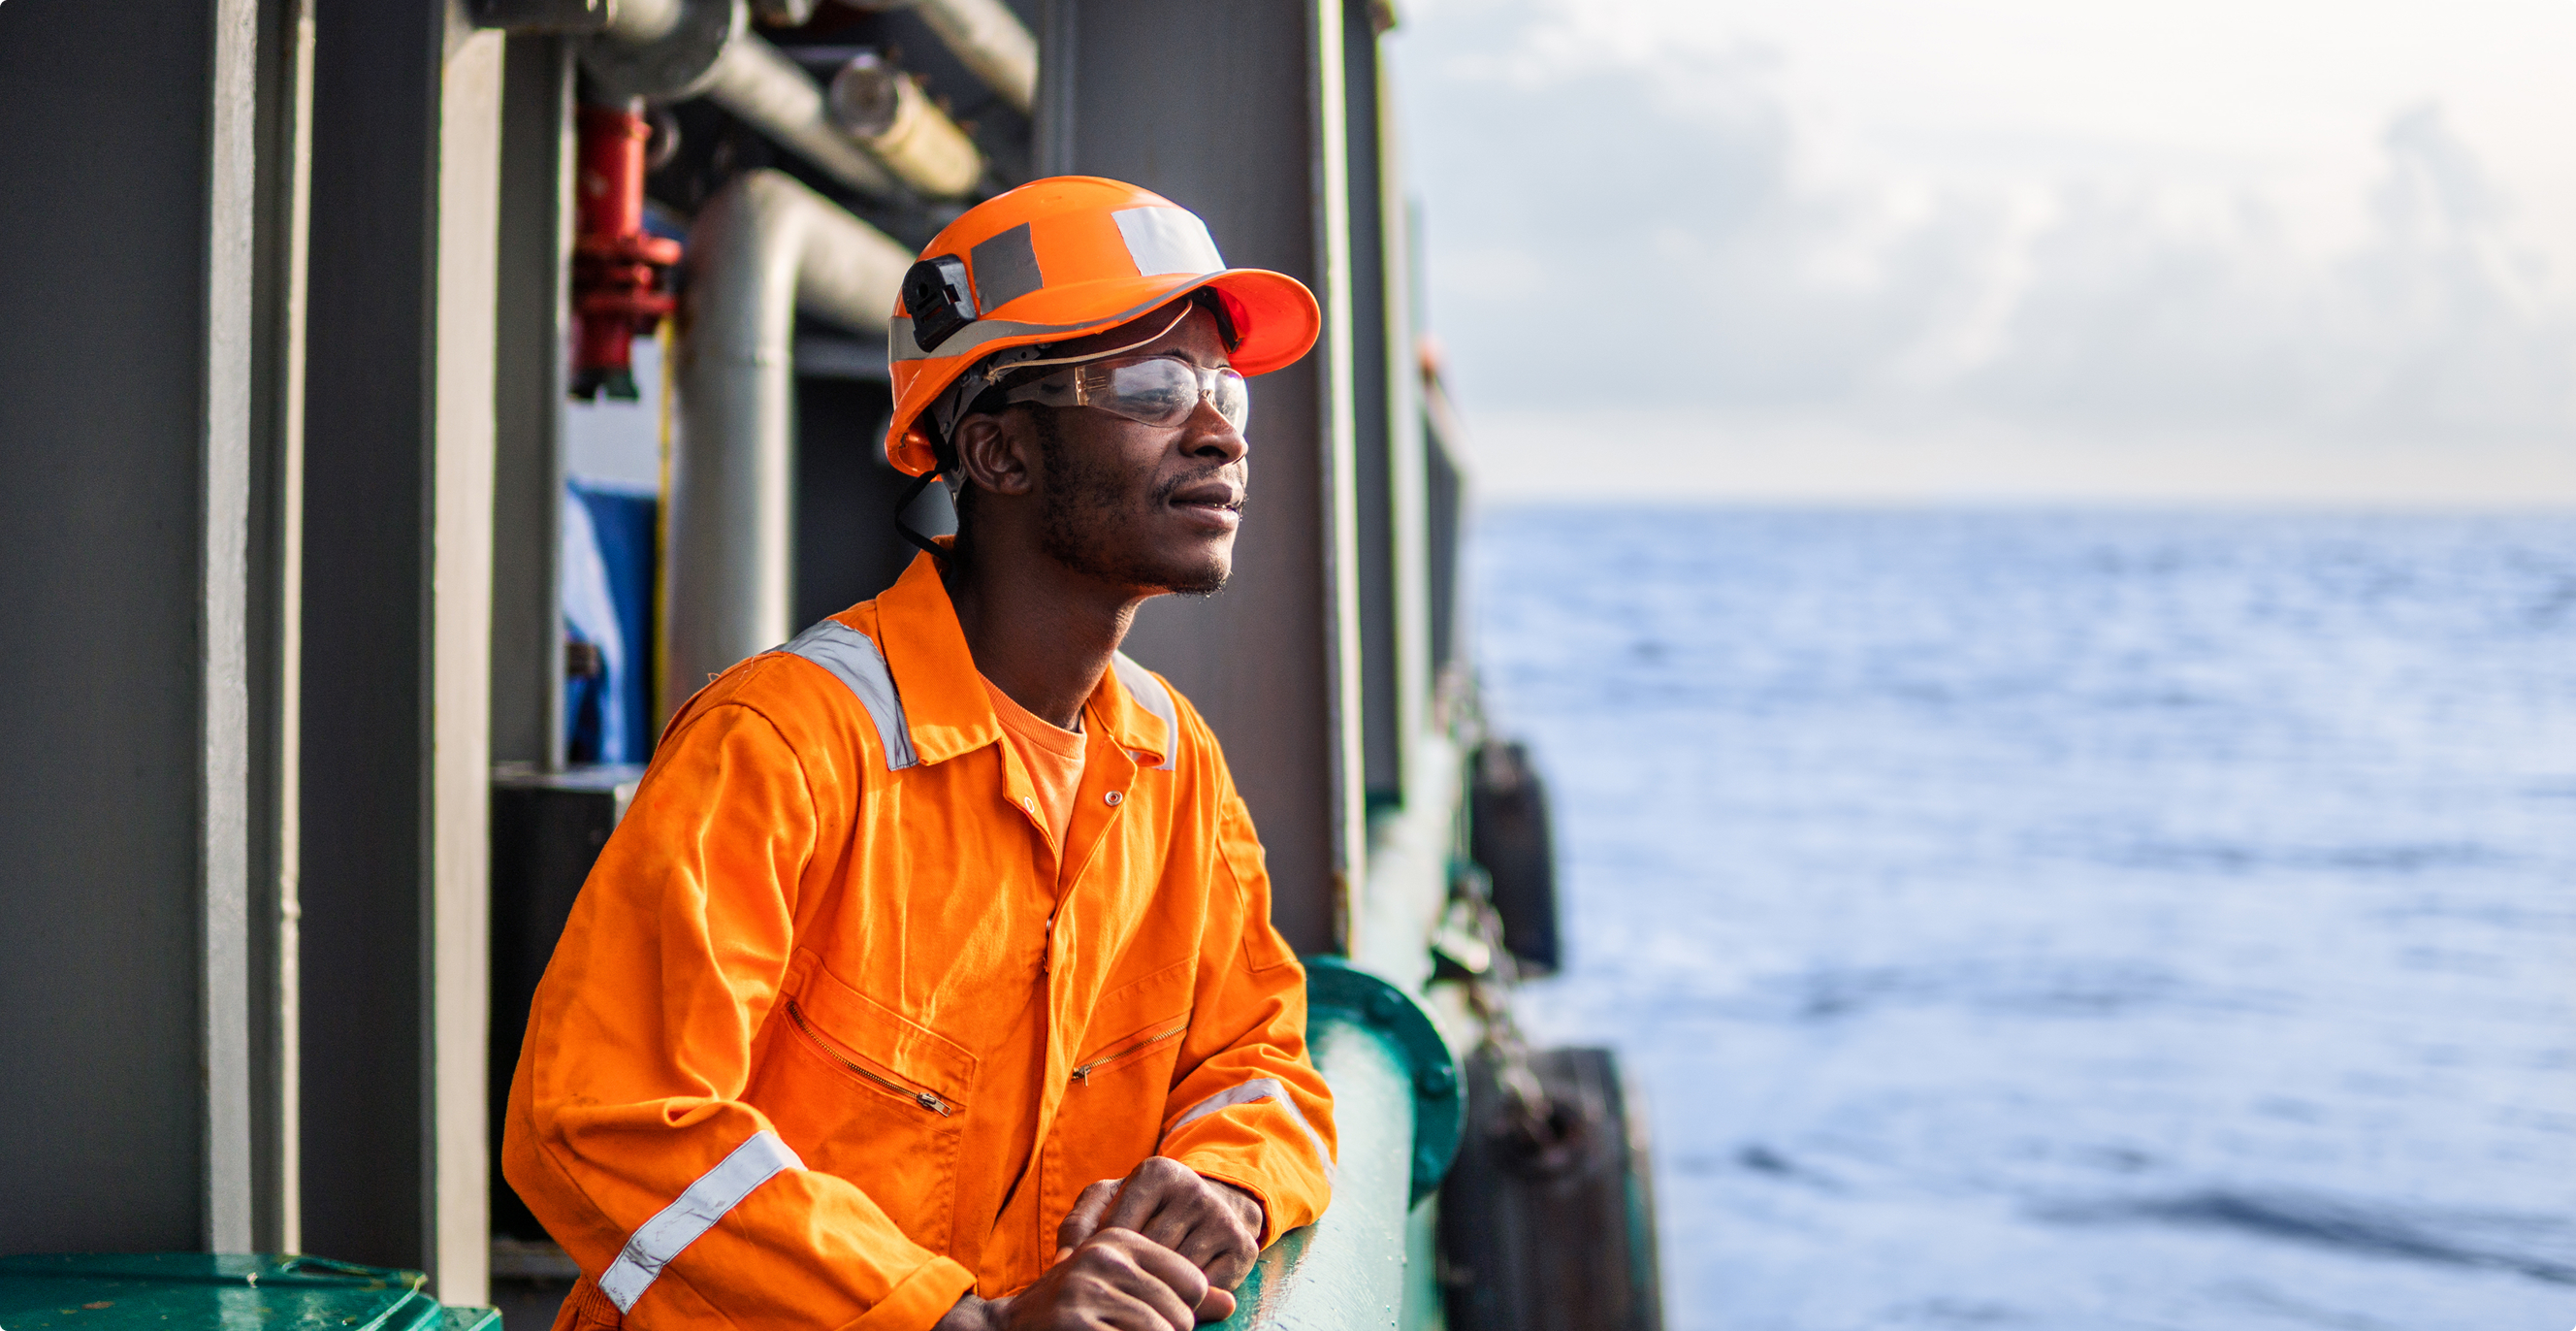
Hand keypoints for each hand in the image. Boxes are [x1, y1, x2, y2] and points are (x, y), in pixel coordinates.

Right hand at [940, 1229, 1211, 1330]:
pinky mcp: (1077, 1323)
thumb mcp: (1125, 1288)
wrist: (1006, 1329)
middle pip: (1181, 1314)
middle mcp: (1104, 1256)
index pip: (1193, 1282)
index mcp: (1119, 1238)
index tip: (1148, 1317)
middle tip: (1125, 1330)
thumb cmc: (1076, 1310)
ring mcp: (1088, 1290)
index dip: (1183, 1312)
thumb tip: (1229, 1304)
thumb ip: (1177, 1292)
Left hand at [1054, 1157, 1264, 1319]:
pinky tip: (1178, 1287)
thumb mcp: (1111, 1203)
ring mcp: (1221, 1219)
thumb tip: (1063, 1264)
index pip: (1117, 1231)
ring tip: (1150, 1285)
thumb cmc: (1148, 1209)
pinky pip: (1204, 1289)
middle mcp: (1193, 1189)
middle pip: (1147, 1254)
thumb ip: (1078, 1225)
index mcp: (1157, 1172)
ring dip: (1159, 1287)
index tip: (1106, 1265)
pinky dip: (1187, 1296)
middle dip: (1133, 1273)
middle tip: (1126, 1282)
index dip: (1108, 1257)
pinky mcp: (1243, 1248)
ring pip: (1175, 1274)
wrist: (1215, 1206)